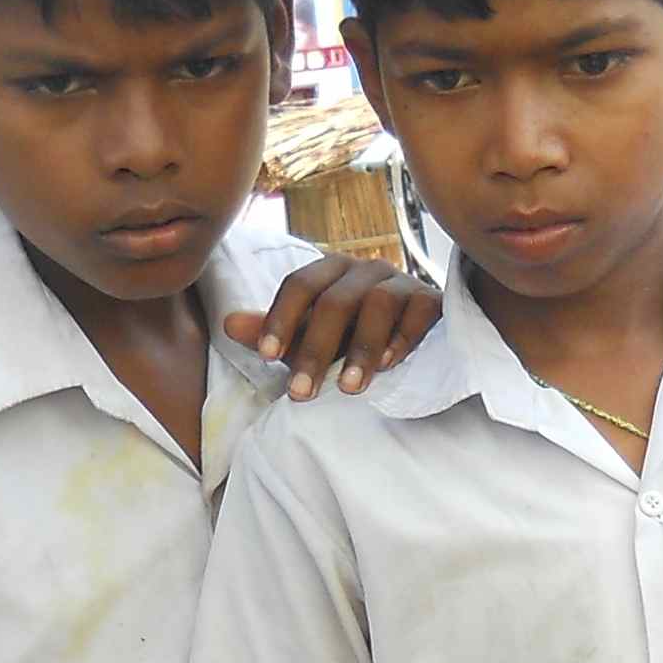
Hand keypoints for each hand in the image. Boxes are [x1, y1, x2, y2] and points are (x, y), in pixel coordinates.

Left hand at [224, 256, 441, 402]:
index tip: (267, 356)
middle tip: (302, 393)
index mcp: (331, 272)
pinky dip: (403, 338)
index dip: (281, 319)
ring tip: (349, 389)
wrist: (414, 343)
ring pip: (378, 304)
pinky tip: (390, 365)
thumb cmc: (352, 340)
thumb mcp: (308, 340)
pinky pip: (419, 312)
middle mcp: (365, 270)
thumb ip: (273, 332)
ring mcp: (401, 283)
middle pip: (335, 300)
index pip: (299, 284)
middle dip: (315, 349)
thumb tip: (228, 324)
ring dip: (361, 349)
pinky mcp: (433, 301)